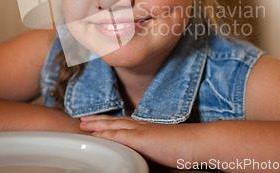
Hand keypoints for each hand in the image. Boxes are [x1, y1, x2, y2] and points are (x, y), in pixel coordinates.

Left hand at [80, 115, 196, 166]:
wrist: (196, 142)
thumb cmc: (185, 148)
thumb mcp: (164, 149)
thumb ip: (152, 152)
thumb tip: (147, 160)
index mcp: (148, 128)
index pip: (124, 123)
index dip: (110, 123)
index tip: (98, 122)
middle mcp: (142, 126)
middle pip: (115, 121)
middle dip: (98, 120)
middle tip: (83, 120)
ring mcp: (140, 130)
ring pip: (113, 125)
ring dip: (96, 124)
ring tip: (82, 124)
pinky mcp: (140, 138)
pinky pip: (117, 136)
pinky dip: (105, 135)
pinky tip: (94, 135)